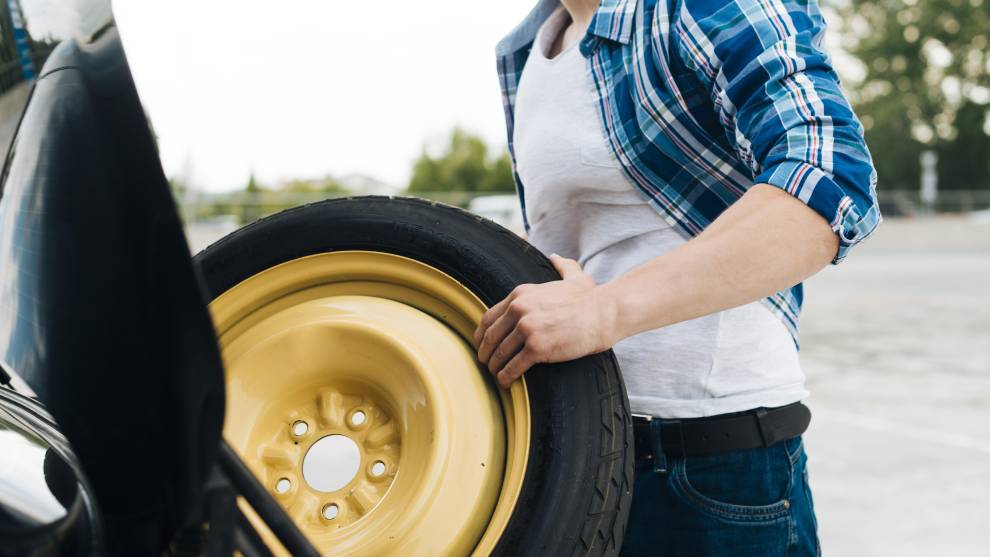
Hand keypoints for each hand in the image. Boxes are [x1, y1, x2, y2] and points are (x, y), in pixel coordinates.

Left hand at [474, 254, 616, 387]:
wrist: (604, 313)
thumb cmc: (590, 299)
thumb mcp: (572, 277)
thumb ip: (562, 267)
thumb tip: (555, 257)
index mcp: (520, 294)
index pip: (489, 317)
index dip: (482, 335)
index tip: (483, 345)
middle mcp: (519, 309)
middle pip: (490, 337)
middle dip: (485, 354)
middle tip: (487, 365)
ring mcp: (527, 328)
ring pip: (499, 354)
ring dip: (495, 368)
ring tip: (497, 376)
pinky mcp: (537, 347)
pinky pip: (513, 367)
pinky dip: (506, 378)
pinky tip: (507, 383)